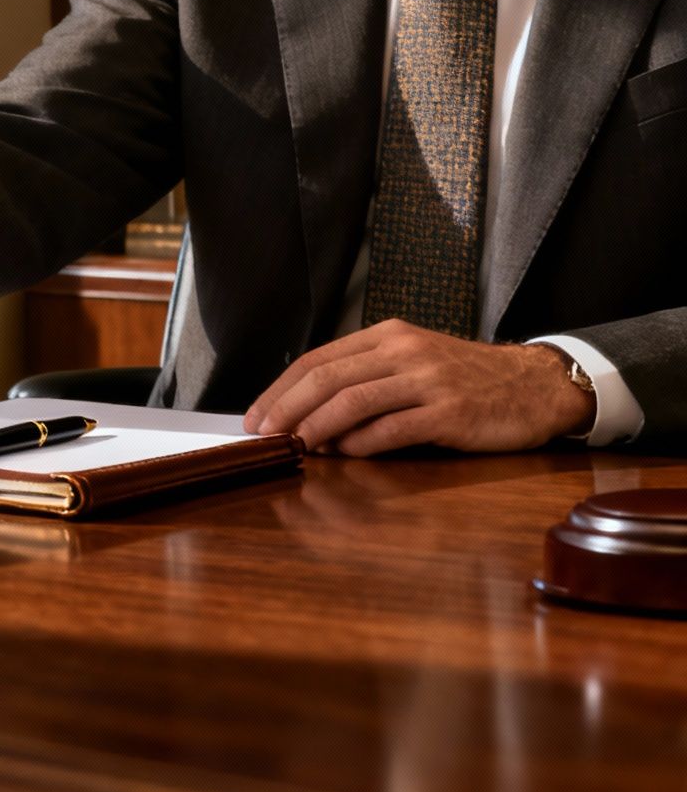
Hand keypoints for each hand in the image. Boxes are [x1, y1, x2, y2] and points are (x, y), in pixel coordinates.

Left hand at [243, 319, 595, 454]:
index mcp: (388, 336)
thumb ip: (366, 379)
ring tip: (294, 448)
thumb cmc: (467, 380)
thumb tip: (307, 415)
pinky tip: (342, 456)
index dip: (280, 390)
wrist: (536, 385)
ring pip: (353, 401)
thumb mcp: (413, 362)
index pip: (317, 360)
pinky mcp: (450, 413)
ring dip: (315, 427)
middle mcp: (405, 351)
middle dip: (287, 409)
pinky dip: (360, 445)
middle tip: (263, 436)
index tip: (255, 417)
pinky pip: (391, 429)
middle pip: (328, 378)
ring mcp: (429, 381)